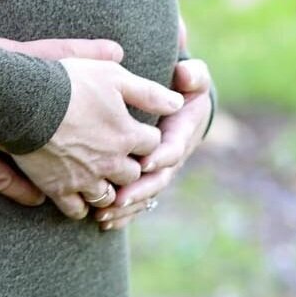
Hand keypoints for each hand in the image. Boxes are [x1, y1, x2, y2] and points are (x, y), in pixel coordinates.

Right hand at [13, 59, 184, 220]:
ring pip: (108, 195)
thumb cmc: (68, 82)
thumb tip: (178, 102)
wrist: (23, 101)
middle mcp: (111, 163)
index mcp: (127, 135)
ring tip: (101, 177)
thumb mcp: (112, 76)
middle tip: (119, 155)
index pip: (152, 144)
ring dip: (108, 187)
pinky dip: (80, 205)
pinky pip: (77, 209)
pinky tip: (77, 194)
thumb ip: (148, 92)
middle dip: (130, 165)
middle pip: (133, 173)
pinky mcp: (59, 189)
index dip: (146, 136)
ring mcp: (85, 179)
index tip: (137, 130)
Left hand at [93, 56, 212, 232]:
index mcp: (182, 134)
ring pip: (145, 195)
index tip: (144, 162)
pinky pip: (137, 200)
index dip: (160, 156)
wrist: (183, 103)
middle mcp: (172, 158)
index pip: (173, 148)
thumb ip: (192, 75)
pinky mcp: (147, 178)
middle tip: (118, 198)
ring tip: (104, 215)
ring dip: (127, 207)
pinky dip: (122, 212)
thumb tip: (185, 74)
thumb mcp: (192, 77)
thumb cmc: (184, 87)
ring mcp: (160, 171)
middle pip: (157, 180)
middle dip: (138, 190)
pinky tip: (103, 222)